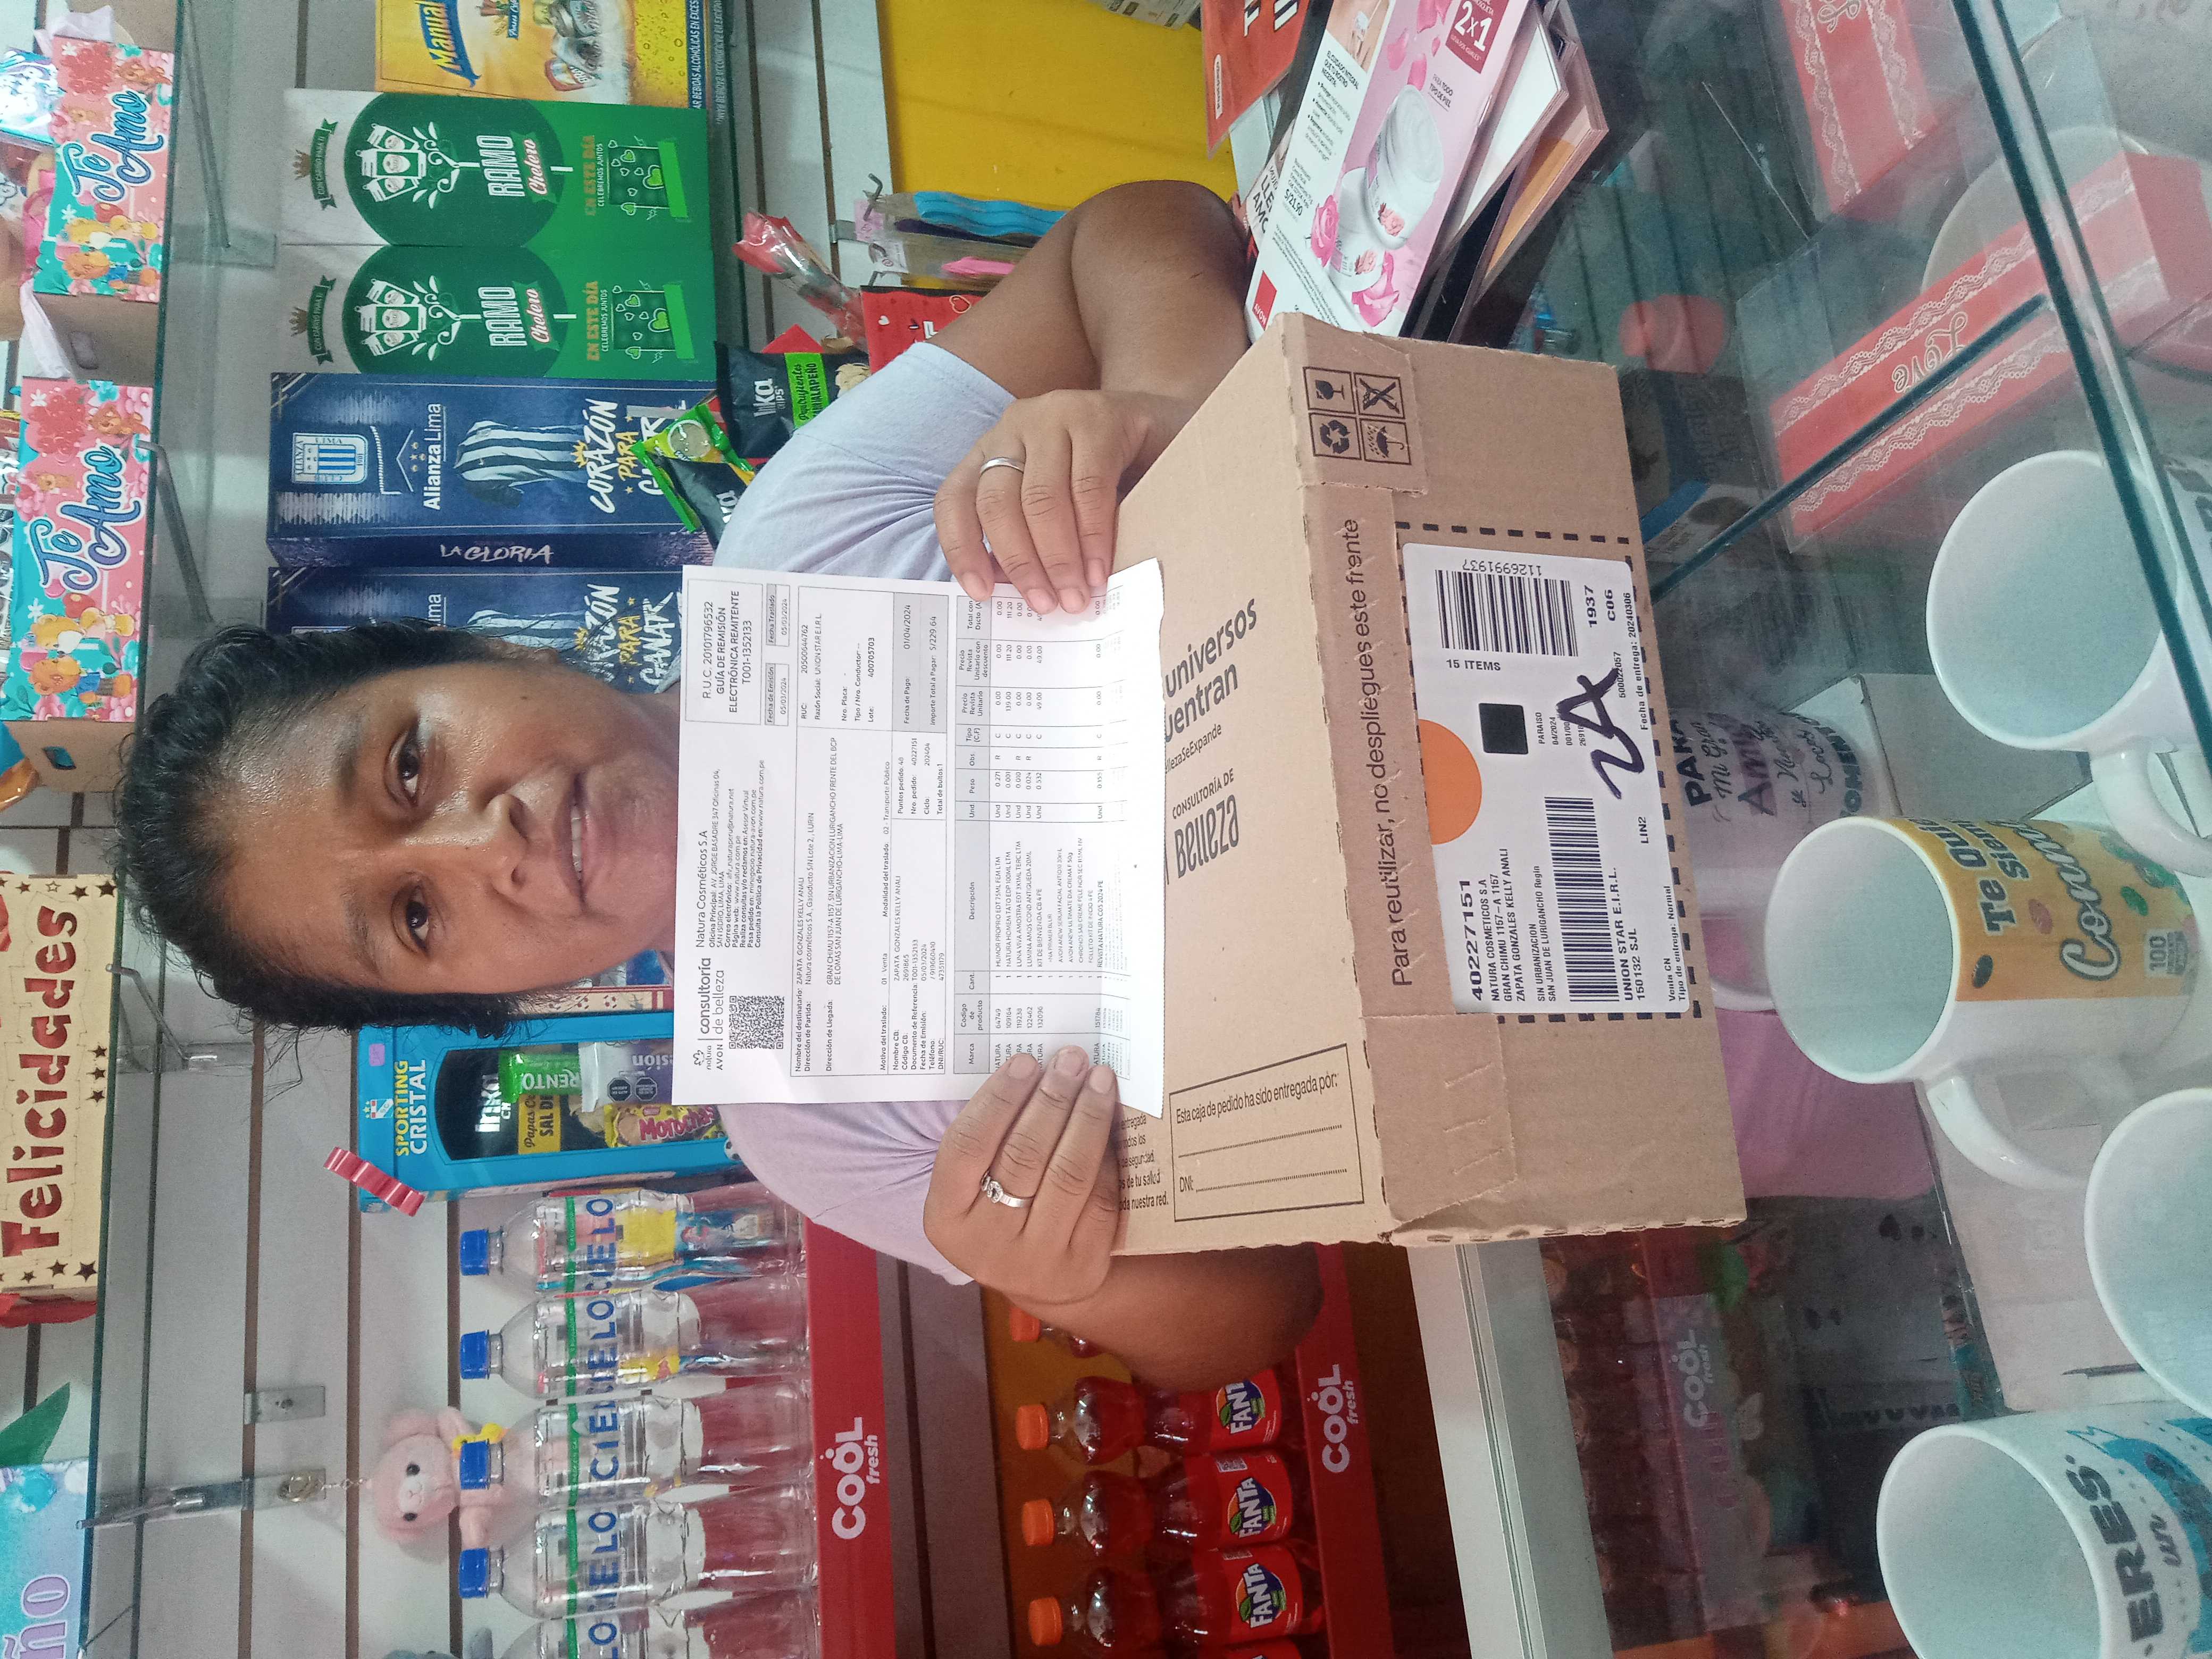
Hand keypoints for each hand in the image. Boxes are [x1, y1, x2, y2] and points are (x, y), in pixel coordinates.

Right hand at [923, 1047, 1122, 1309]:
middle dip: (1051, 1098)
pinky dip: (1107, 1155)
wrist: (1042, 1282)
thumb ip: (990, 1139)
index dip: (997, 1099)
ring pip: (1067, 1174)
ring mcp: (1037, 1259)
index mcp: (947, 1217)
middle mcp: (987, 1244)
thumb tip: (1031, 1069)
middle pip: (1022, 1155)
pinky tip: (1110, 1123)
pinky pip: (1100, 1198)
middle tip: (1071, 1060)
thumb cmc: (1003, 1212)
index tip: (1026, 1061)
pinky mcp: (1083, 1265)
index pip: (967, 1146)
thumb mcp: (974, 1186)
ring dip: (1086, 1117)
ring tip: (1098, 1079)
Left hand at [934, 389, 1195, 613]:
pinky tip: (1099, 570)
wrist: (1173, 429)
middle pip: (997, 503)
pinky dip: (1093, 537)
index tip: (981, 594)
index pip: (956, 499)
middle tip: (1045, 605)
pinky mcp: (1099, 416)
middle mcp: (1014, 427)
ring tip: (1075, 597)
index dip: (961, 548)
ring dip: (1057, 558)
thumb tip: (1014, 593)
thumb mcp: (1061, 508)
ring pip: (1040, 498)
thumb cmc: (1113, 478)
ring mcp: (1054, 414)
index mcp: (992, 451)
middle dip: (1020, 563)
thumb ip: (1031, 538)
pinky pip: (1088, 488)